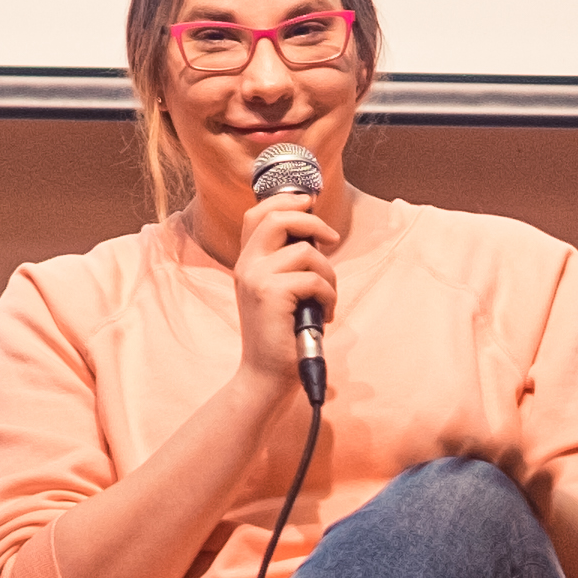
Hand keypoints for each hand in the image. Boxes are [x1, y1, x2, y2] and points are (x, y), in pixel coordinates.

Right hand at [225, 177, 337, 397]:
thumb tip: (316, 234)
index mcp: (246, 262)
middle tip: (331, 240)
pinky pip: (314, 278)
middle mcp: (246, 266)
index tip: (310, 204)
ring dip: (328, 274)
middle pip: (277, 217)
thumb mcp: (279, 293)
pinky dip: (329, 296)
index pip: (256, 214)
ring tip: (326, 298)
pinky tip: (324, 315)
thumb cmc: (281, 336)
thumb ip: (286, 264)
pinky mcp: (271, 294)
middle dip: (312, 222)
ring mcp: (255, 278)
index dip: (285, 201)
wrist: (265, 376)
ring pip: (306, 251)